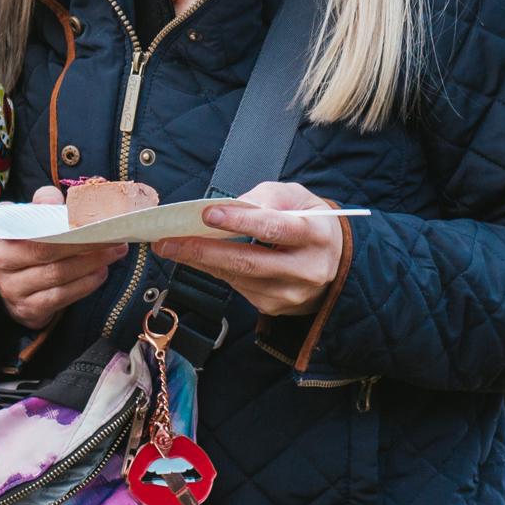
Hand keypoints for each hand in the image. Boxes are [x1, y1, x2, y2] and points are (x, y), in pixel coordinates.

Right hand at [0, 186, 127, 330]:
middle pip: (47, 252)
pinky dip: (84, 285)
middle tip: (114, 237)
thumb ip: (43, 203)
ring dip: (91, 264)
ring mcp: (11, 290)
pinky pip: (60, 297)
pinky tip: (100, 273)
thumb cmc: (25, 242)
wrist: (13, 281)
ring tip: (113, 253)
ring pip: (57, 275)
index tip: (91, 220)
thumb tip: (58, 202)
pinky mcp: (27, 310)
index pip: (30, 227)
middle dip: (85, 244)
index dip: (62, 224)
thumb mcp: (27, 216)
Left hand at [154, 181, 344, 317]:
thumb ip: (266, 197)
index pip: (276, 227)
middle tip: (168, 241)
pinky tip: (198, 259)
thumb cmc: (310, 222)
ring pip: (237, 277)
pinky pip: (237, 287)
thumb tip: (229, 207)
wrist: (336, 263)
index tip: (207, 213)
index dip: (241, 221)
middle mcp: (307, 269)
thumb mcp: (298, 198)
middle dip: (203, 250)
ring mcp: (291, 293)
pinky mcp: (275, 306)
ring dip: (200, 262)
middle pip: (249, 261)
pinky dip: (214, 271)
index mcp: (316, 235)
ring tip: (171, 246)